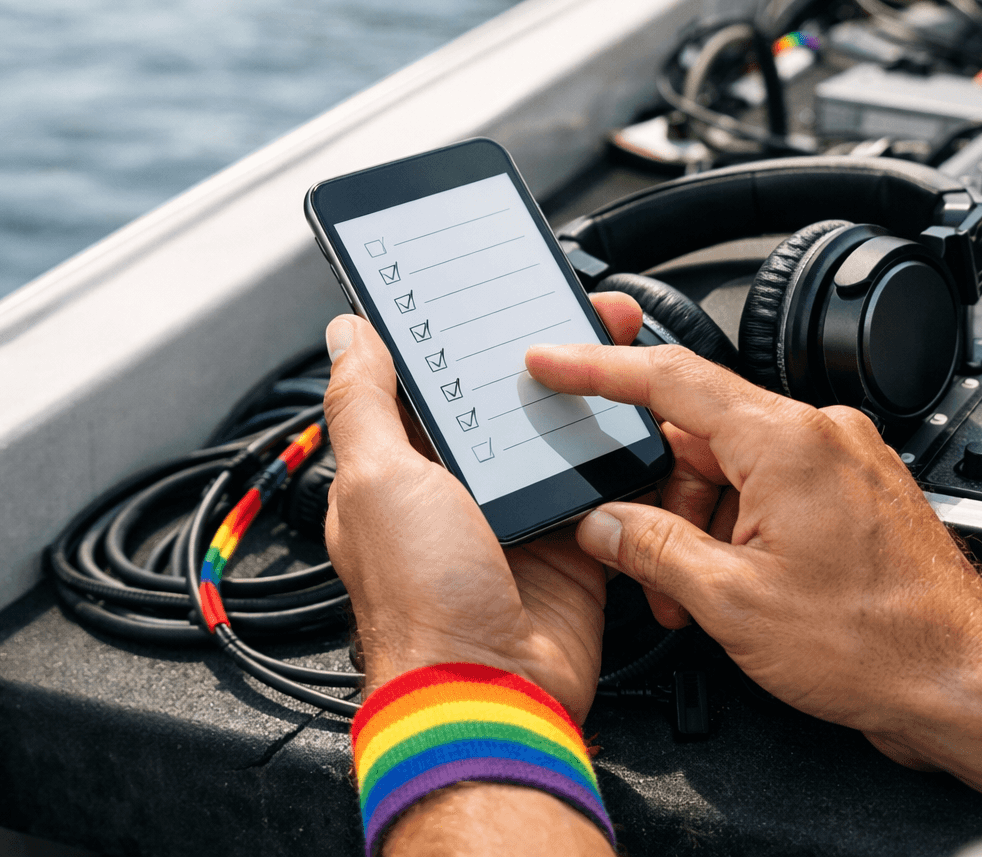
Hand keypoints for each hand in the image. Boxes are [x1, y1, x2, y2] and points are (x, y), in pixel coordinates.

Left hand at [321, 293, 642, 722]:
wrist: (492, 689)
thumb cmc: (419, 600)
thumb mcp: (377, 480)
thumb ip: (363, 403)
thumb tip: (348, 335)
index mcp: (399, 468)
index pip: (426, 380)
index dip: (456, 333)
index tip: (487, 291)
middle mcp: (456, 488)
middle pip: (501, 398)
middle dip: (538, 350)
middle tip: (573, 307)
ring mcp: (515, 512)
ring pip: (555, 431)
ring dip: (584, 392)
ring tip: (613, 346)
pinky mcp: (569, 539)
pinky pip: (599, 481)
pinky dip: (618, 453)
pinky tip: (633, 415)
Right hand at [524, 341, 981, 796]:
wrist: (964, 681)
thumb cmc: (876, 643)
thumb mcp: (731, 601)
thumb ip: (652, 549)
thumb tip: (605, 524)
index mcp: (786, 440)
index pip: (668, 378)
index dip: (596, 366)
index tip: (553, 361)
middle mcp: (820, 434)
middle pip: (698, 435)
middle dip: (657, 497)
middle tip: (634, 556)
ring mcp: (844, 461)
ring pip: (733, 467)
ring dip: (697, 524)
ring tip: (695, 597)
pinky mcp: (856, 492)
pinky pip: (773, 487)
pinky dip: (738, 528)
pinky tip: (734, 585)